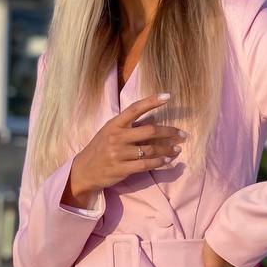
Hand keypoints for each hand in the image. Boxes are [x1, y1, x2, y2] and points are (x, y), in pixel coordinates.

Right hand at [69, 93, 187, 201]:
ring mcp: (118, 153)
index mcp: (114, 124)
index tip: (168, 96)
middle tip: (183, 134)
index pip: (135, 109)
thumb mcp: (110, 132)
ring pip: (150, 150)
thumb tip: (154, 121)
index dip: (151, 101)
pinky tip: (167, 160)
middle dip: (169, 132)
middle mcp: (116, 137)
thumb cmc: (101, 148)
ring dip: (167, 150)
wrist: (84, 170)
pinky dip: (159, 162)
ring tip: (177, 149)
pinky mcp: (121, 169)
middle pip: (149, 131)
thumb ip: (129, 127)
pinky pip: (145, 165)